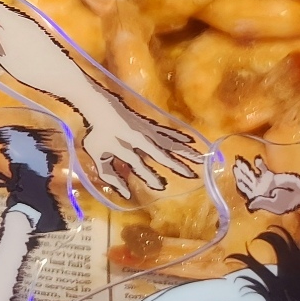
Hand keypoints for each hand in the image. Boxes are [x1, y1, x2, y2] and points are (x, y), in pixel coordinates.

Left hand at [74, 97, 202, 201]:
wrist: (100, 107)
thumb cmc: (98, 134)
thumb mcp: (98, 156)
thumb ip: (110, 175)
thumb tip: (125, 194)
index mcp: (124, 148)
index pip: (139, 165)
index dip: (149, 176)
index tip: (162, 186)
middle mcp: (139, 139)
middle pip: (161, 153)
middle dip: (177, 165)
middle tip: (193, 175)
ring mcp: (147, 130)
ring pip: (169, 142)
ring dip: (185, 151)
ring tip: (201, 158)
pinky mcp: (150, 125)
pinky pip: (167, 131)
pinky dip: (179, 136)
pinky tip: (191, 140)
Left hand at [234, 158, 299, 213]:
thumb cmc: (289, 200)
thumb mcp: (275, 204)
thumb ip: (262, 203)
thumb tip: (248, 204)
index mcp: (258, 198)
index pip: (245, 190)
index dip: (240, 184)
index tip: (235, 176)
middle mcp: (258, 190)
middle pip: (247, 181)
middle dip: (240, 174)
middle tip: (234, 165)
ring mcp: (264, 183)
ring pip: (252, 174)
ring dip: (246, 168)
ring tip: (239, 160)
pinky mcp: (271, 176)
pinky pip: (262, 169)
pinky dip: (259, 164)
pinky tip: (257, 159)